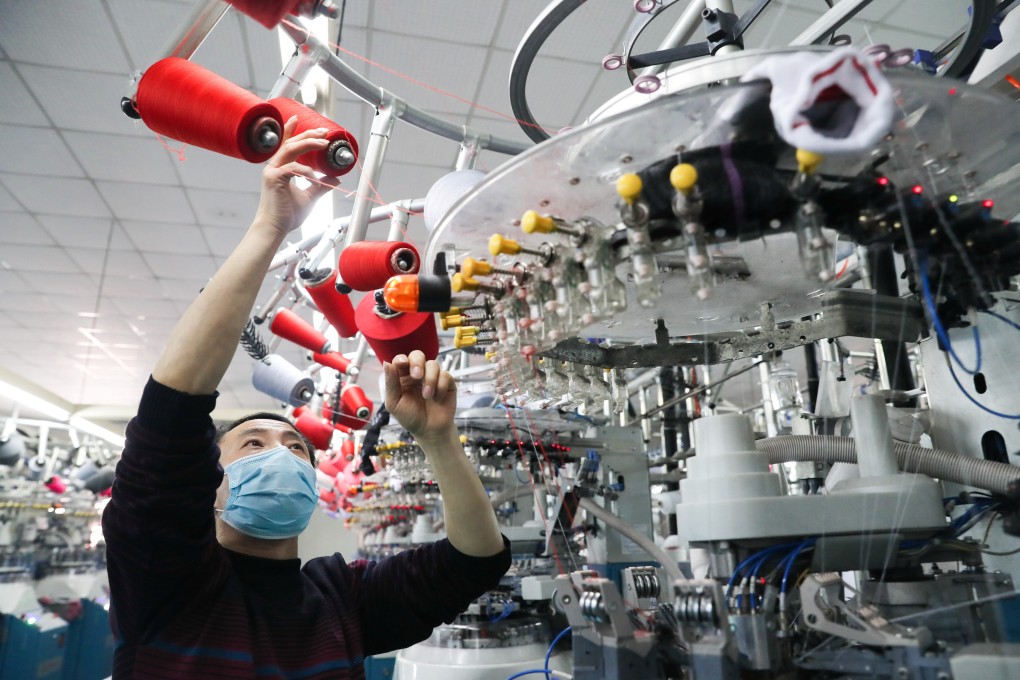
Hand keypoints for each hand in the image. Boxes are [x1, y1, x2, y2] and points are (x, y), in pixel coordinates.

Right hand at [254, 116, 340, 235]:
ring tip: (323, 143)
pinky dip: (305, 170)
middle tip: (324, 132)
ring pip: (290, 149)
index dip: (291, 130)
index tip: (297, 118)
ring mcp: (272, 172)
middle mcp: (274, 167)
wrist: (274, 229)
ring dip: (308, 143)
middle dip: (308, 135)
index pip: (286, 145)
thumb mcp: (309, 197)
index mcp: (280, 168)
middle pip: (291, 143)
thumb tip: (335, 179)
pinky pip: (292, 168)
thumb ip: (321, 186)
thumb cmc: (286, 215)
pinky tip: (315, 175)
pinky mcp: (274, 179)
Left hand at [383, 351, 456, 444]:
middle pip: (418, 355)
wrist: (430, 431)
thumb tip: (386, 363)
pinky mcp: (447, 382)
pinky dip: (441, 386)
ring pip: (433, 364)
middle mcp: (418, 374)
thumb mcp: (394, 403)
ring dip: (430, 379)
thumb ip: (391, 383)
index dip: (402, 359)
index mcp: (402, 377)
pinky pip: (445, 375)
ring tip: (427, 396)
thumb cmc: (410, 417)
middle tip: (417, 376)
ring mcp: (433, 377)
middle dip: (417, 363)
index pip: (401, 360)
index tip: (402, 364)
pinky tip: (437, 398)